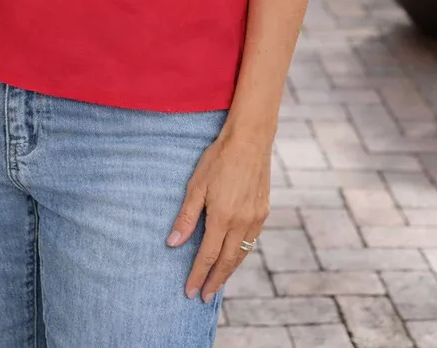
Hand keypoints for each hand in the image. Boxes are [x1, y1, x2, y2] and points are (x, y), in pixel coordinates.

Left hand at [167, 131, 270, 301]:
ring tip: (217, 282)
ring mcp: (255, 217)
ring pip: (242, 253)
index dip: (198, 274)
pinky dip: (241, 253)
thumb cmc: (218, 158)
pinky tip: (234, 255)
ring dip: (229, 270)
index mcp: (222, 217)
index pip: (208, 255)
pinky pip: (252, 240)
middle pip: (227, 261)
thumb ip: (186, 217)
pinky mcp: (263, 211)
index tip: (190, 291)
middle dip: (214, 281)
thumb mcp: (196, 185)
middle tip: (204, 296)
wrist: (250, 140)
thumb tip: (172, 244)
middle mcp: (242, 222)